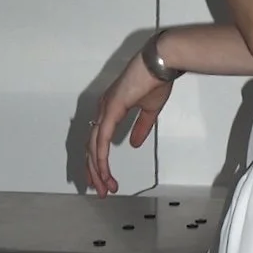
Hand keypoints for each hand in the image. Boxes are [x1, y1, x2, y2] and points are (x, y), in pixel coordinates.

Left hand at [85, 51, 172, 195]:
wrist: (161, 62)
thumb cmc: (157, 79)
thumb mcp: (150, 109)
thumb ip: (141, 127)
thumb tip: (133, 145)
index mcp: (111, 108)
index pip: (98, 139)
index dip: (97, 160)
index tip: (102, 178)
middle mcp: (103, 109)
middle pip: (92, 147)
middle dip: (95, 171)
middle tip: (101, 191)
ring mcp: (105, 109)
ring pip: (94, 147)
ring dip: (98, 170)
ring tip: (105, 188)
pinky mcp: (110, 110)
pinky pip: (102, 139)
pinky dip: (101, 158)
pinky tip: (103, 172)